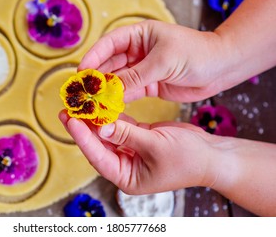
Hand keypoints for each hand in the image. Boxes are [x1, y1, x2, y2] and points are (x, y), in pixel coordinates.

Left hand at [59, 110, 221, 194]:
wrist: (211, 155)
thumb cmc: (188, 158)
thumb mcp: (155, 146)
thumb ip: (127, 135)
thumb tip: (101, 127)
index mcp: (127, 176)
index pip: (98, 156)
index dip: (82, 137)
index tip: (70, 120)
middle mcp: (126, 166)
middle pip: (99, 145)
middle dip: (84, 127)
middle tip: (68, 109)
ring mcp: (131, 152)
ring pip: (108, 134)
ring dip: (96, 119)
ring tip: (81, 104)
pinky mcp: (138, 139)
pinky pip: (121, 126)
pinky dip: (113, 116)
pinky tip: (102, 103)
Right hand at [79, 20, 226, 102]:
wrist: (221, 68)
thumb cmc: (195, 53)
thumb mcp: (163, 62)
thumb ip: (135, 76)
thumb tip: (108, 90)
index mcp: (138, 35)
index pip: (109, 44)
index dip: (93, 57)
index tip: (81, 72)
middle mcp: (136, 51)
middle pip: (109, 63)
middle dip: (96, 77)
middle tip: (82, 92)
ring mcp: (142, 68)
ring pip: (118, 80)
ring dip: (106, 91)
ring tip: (92, 102)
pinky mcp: (149, 84)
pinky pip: (129, 91)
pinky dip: (119, 99)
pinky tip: (109, 107)